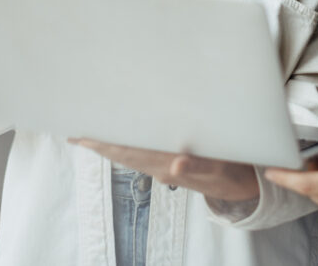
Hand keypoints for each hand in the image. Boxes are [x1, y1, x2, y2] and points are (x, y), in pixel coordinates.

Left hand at [71, 138, 259, 202]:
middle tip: (74, 131)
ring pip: (129, 154)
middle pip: (121, 154)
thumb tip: (176, 165)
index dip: (103, 144)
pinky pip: (141, 153)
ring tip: (90, 133)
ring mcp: (163, 166)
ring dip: (109, 144)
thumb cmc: (231, 173)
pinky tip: (121, 138)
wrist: (243, 188)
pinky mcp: (170, 163)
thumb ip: (197, 166)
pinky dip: (126, 145)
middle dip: (98, 143)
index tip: (82, 136)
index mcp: (166, 164)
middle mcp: (159, 166)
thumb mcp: (219, 168)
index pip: (127, 152)